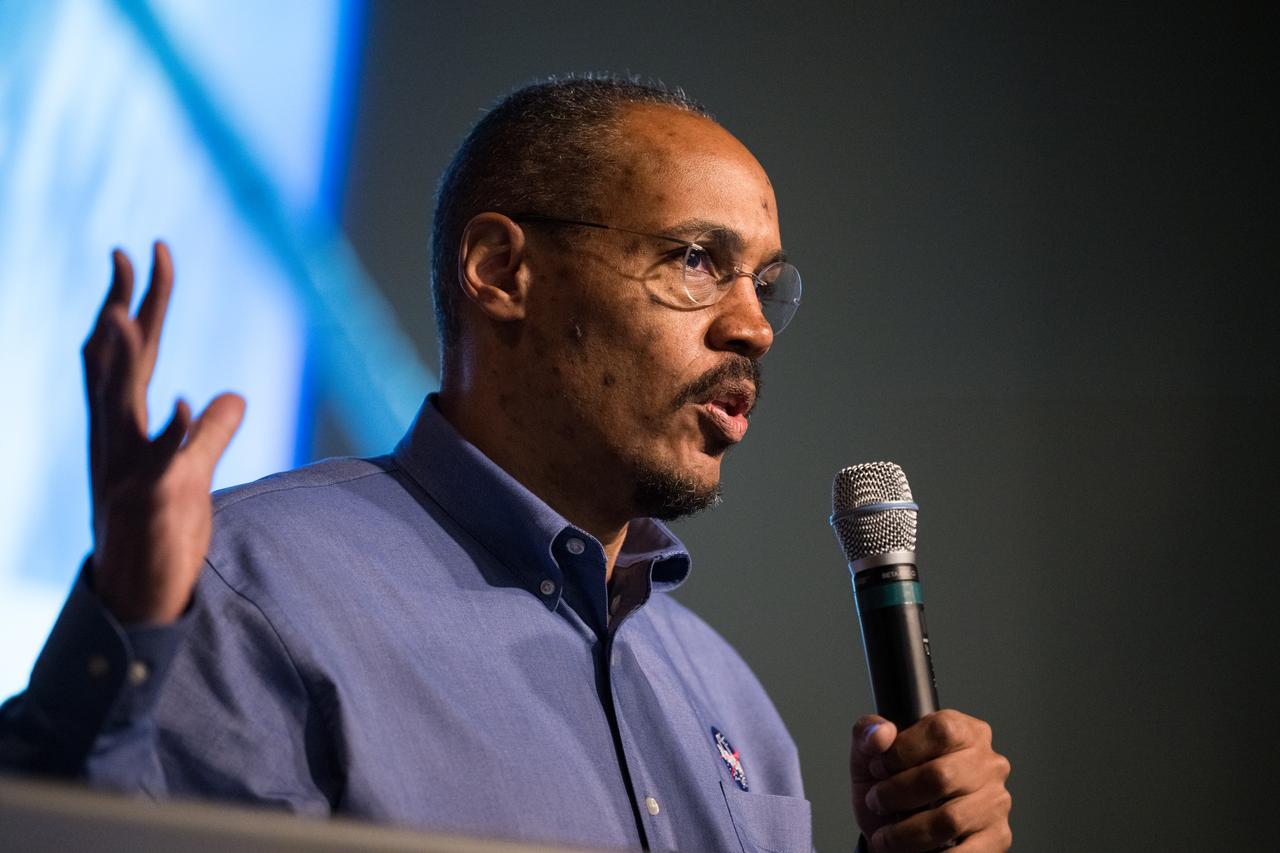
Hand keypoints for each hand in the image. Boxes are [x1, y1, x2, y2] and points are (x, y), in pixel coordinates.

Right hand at [83, 242, 244, 623]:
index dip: (132, 303)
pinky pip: (163, 465)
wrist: (140, 599)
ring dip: (120, 361)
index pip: (125, 354)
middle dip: (123, 307)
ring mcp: (128, 474)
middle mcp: (116, 444)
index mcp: (122, 430)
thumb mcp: (185, 475)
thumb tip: (218, 396)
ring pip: (118, 406)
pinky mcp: (154, 505)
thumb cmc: (162, 534)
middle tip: (129, 252)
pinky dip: (173, 435)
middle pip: (116, 364)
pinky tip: (185, 403)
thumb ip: (200, 431)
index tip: (143, 253)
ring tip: (122, 314)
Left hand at [851, 710, 1011, 851]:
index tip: (878, 767)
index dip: (903, 751)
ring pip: (950, 819)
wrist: (894, 827)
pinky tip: (914, 851)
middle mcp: (988, 763)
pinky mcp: (998, 836)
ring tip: (886, 835)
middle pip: (942, 776)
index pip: (942, 731)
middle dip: (896, 794)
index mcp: (963, 730)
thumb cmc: (888, 784)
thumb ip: (868, 732)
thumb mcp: (869, 753)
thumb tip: (880, 734)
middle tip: (876, 802)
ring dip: (907, 833)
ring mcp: (996, 800)